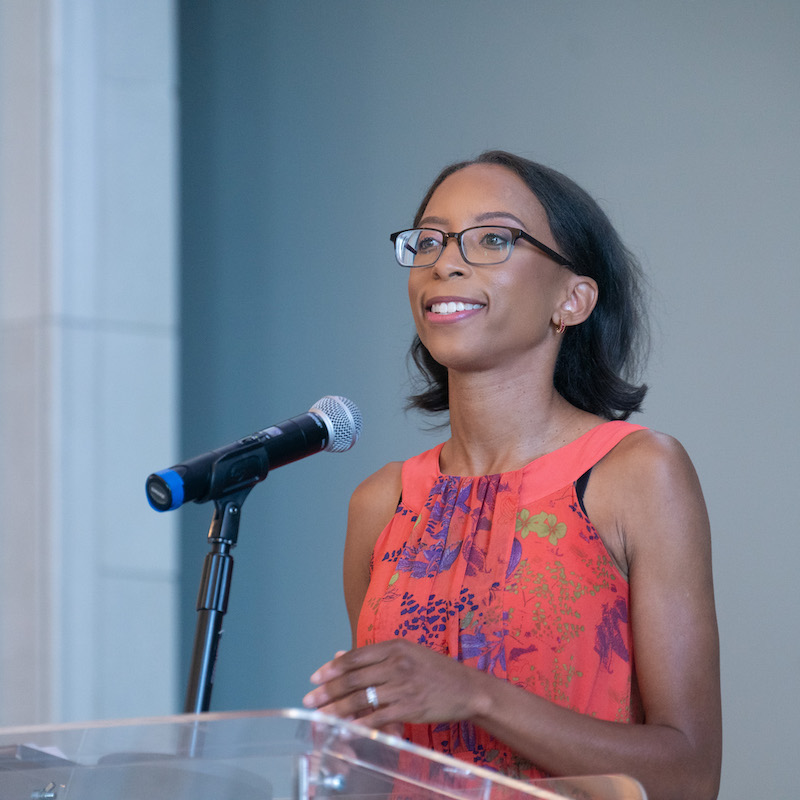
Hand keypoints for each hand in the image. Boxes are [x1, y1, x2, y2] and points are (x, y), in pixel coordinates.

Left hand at [302, 639, 483, 729]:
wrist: (467, 688)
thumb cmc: (435, 670)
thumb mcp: (407, 653)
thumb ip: (375, 656)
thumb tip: (339, 655)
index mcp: (395, 646)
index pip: (355, 656)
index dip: (332, 668)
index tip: (315, 677)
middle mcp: (397, 664)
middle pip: (353, 678)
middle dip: (327, 690)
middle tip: (309, 699)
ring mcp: (403, 687)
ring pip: (361, 699)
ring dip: (337, 710)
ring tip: (320, 717)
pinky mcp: (410, 708)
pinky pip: (378, 718)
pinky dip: (359, 725)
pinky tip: (345, 730)